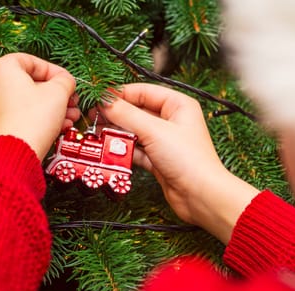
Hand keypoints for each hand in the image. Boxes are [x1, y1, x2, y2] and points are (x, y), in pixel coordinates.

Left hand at [0, 53, 79, 160]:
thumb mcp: (58, 93)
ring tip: (68, 117)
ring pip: (24, 101)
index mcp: (1, 68)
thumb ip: (65, 81)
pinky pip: (17, 116)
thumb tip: (66, 81)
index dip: (55, 71)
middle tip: (70, 101)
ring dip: (49, 107)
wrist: (13, 155)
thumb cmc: (32, 120)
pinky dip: (35, 119)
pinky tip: (54, 127)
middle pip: (29, 83)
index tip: (67, 82)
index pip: (32, 61)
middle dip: (55, 94)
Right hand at [98, 83, 259, 242]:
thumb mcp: (154, 131)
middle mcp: (172, 120)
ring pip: (135, 131)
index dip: (120, 94)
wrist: (201, 195)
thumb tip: (104, 101)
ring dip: (117, 133)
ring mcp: (165, 141)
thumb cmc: (188, 159)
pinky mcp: (159, 160)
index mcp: (178, 105)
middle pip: (137, 111)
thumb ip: (126, 114)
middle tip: (93, 117)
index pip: (143, 91)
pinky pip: (136, 150)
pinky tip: (109, 150)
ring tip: (97, 133)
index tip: (98, 98)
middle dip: (115, 115)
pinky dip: (123, 150)